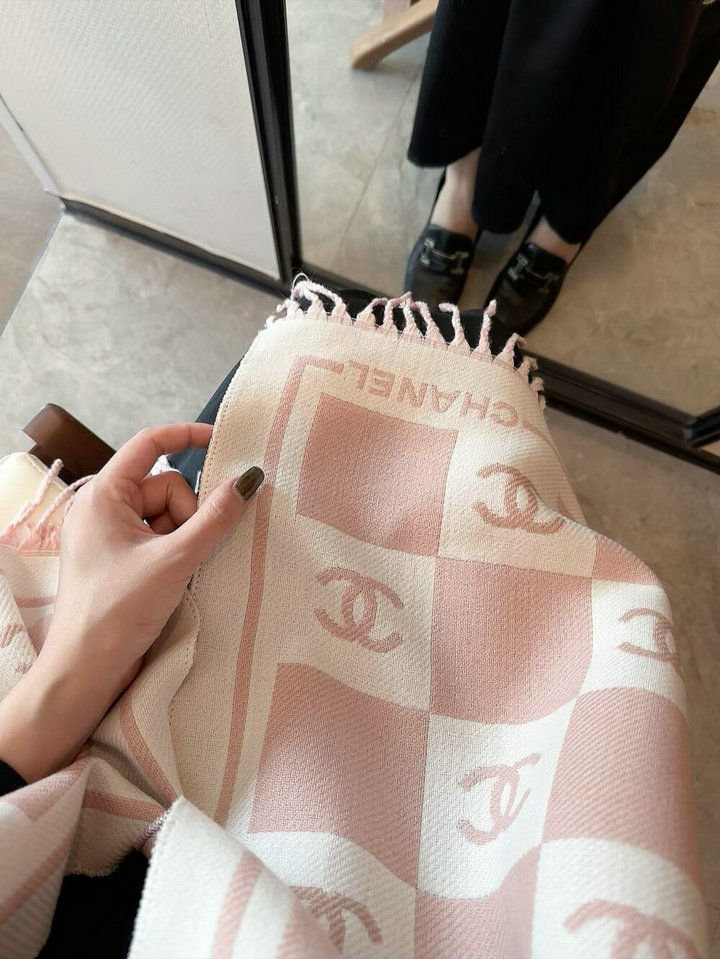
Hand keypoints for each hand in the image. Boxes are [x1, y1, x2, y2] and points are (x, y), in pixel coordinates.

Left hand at [0, 423, 263, 781]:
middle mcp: (104, 509)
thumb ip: (215, 518)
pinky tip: (177, 577)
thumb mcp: (175, 560)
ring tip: (178, 571)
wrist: (86, 670)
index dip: (186, 436)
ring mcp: (112, 535)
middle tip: (188, 550)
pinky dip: (177, 551)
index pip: (149, 444)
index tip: (222, 440)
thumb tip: (249, 481)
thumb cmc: (117, 612)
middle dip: (188, 513)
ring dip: (184, 537)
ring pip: (169, 515)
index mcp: (103, 496)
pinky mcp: (122, 559)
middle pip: (166, 486)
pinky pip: (162, 537)